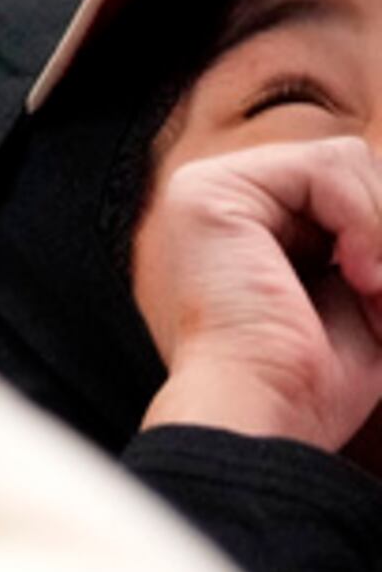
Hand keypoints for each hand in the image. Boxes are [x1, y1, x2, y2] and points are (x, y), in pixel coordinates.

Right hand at [134, 137, 381, 453]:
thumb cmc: (317, 374)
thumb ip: (377, 237)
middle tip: (381, 295)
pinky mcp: (208, 193)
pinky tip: (355, 272)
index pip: (352, 185)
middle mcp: (226, 201)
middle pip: (352, 166)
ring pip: (344, 160)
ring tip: (370, 286)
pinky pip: (324, 168)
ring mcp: (208, 190)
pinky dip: (362, 220)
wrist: (270, 411)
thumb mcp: (370, 288)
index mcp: (255, 224)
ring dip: (380, 226)